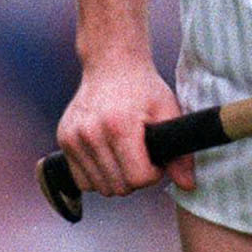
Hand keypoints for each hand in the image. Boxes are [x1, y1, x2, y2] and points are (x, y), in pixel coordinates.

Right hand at [56, 56, 195, 197]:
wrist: (111, 64)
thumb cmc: (143, 88)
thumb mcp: (167, 113)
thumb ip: (180, 153)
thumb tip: (188, 186)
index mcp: (119, 127)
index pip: (138, 178)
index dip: (153, 173)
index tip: (155, 158)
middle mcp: (91, 134)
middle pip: (119, 187)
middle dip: (135, 177)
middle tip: (141, 155)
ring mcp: (73, 137)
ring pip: (99, 188)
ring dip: (116, 178)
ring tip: (124, 154)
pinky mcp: (63, 140)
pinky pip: (82, 180)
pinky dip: (97, 176)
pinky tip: (107, 156)